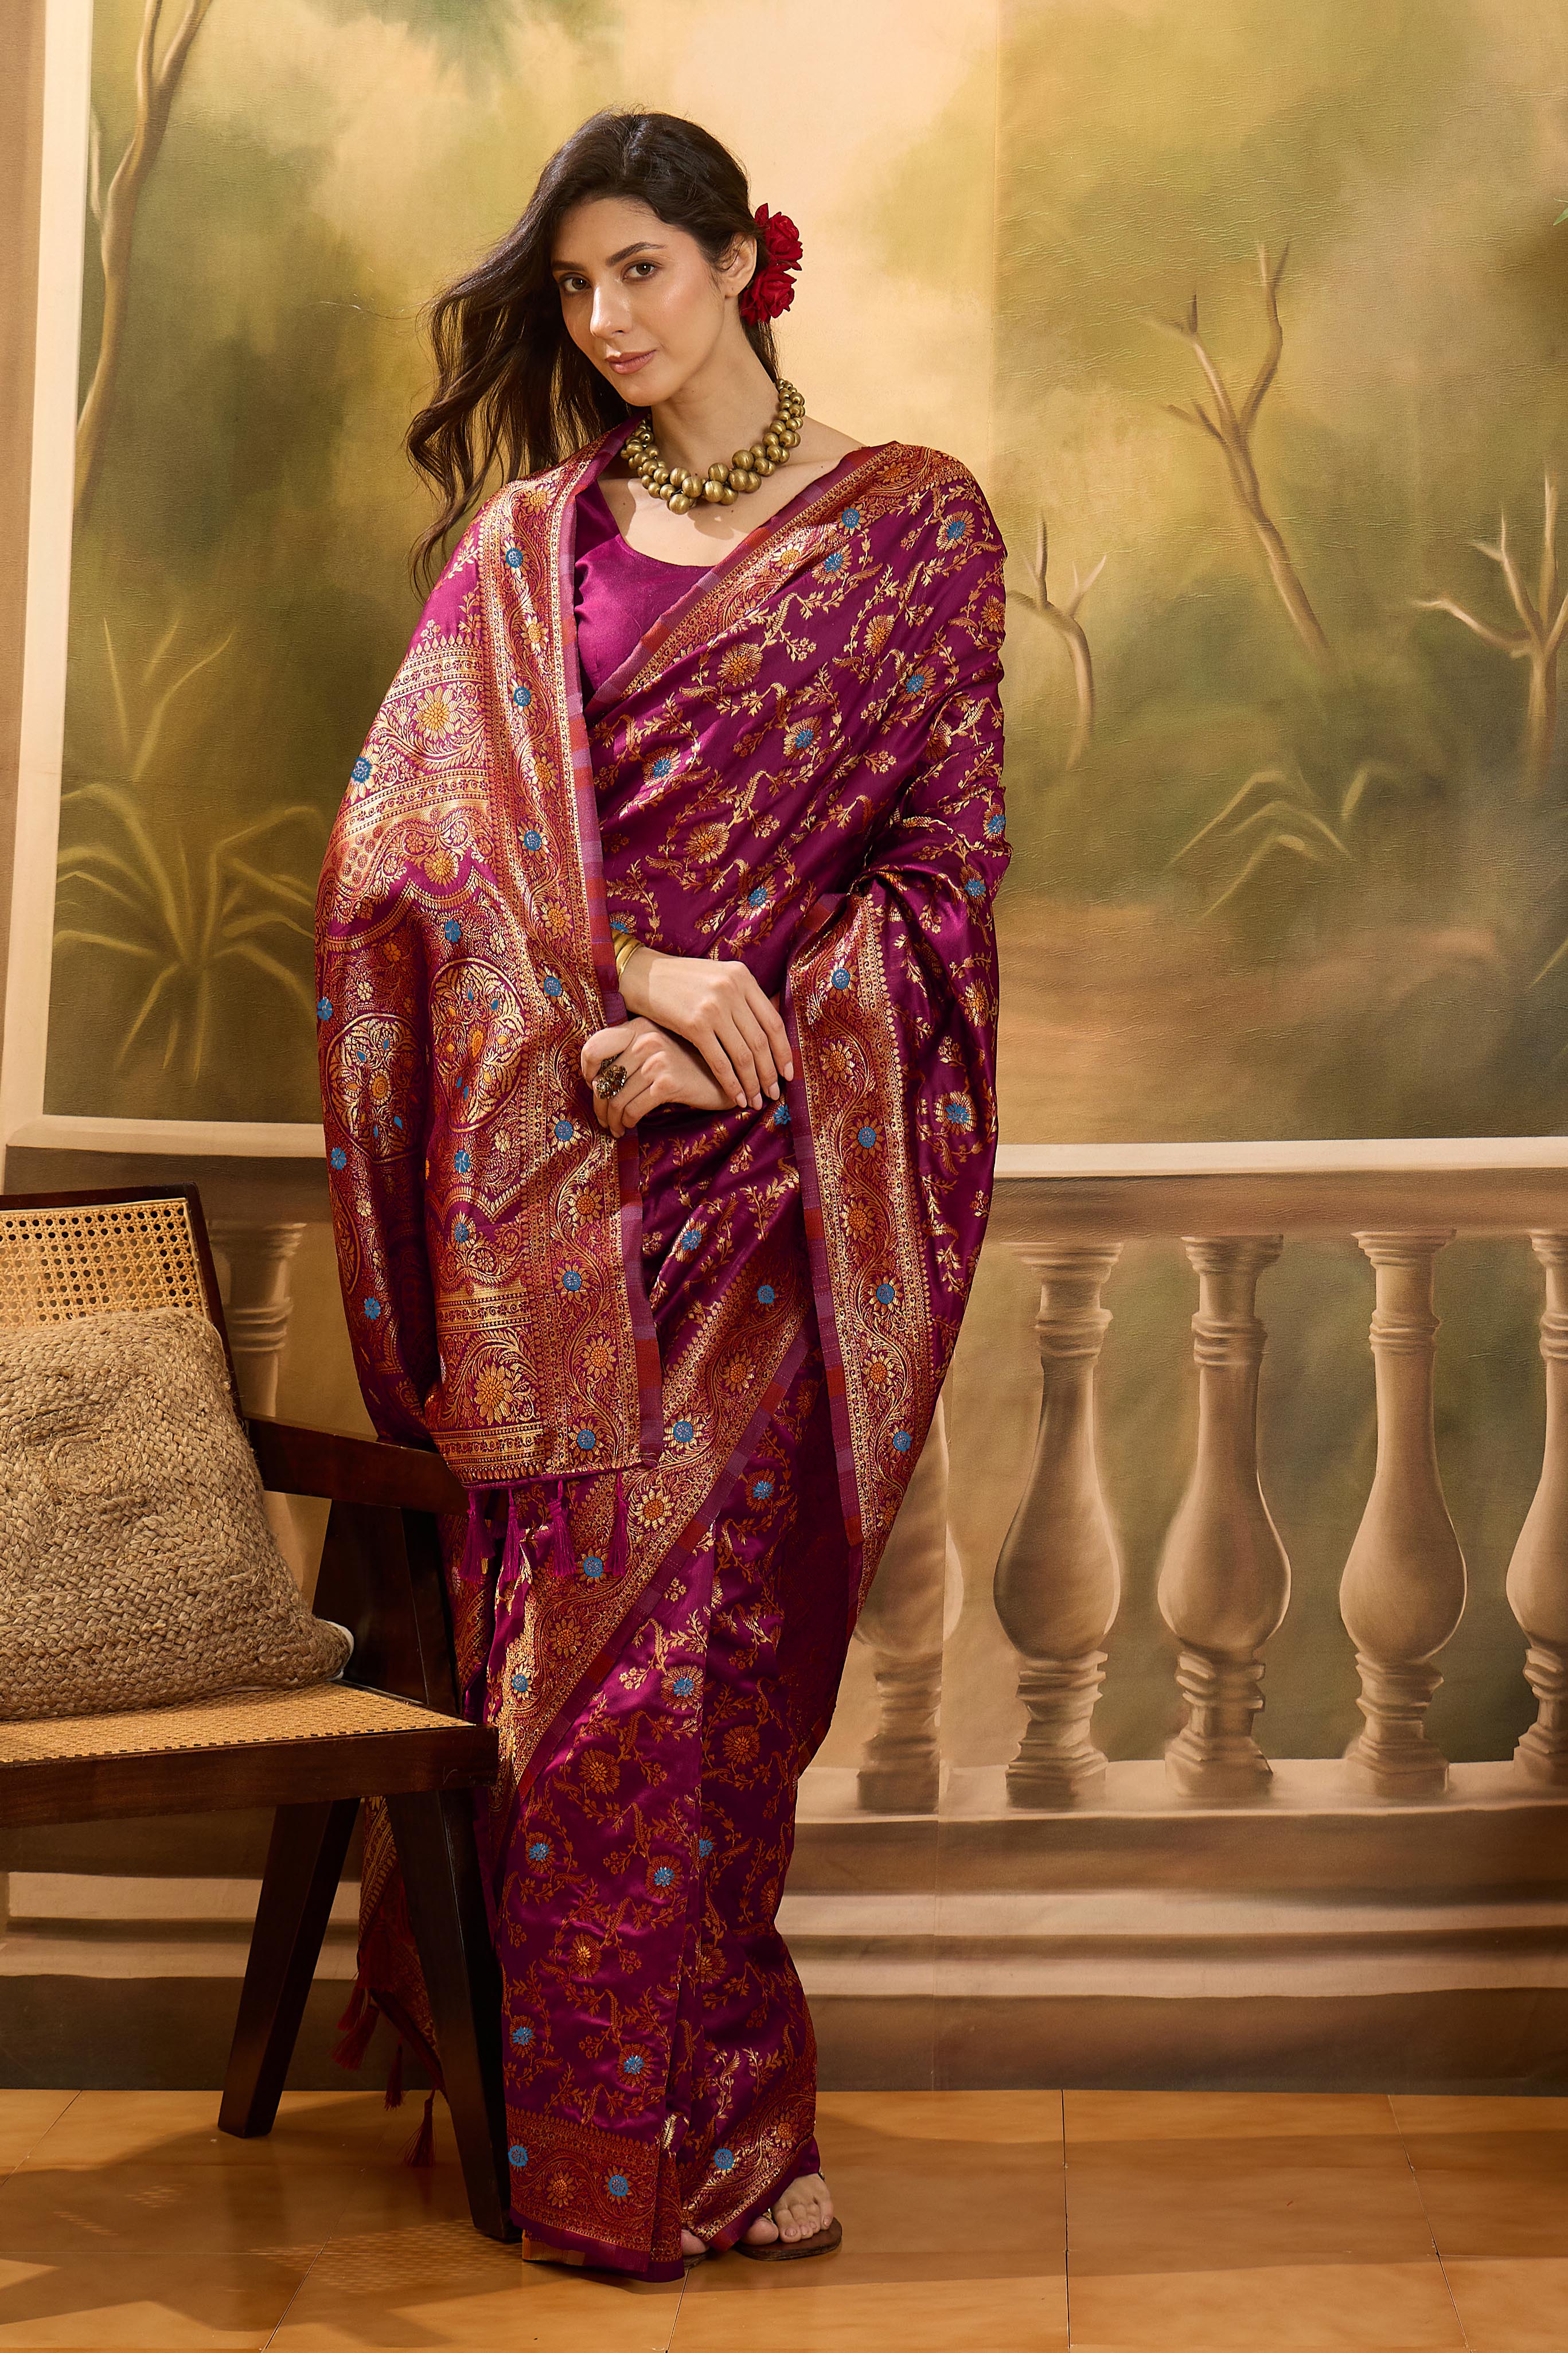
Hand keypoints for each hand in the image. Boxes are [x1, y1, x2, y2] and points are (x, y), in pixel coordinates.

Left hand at [579, 1016, 732, 1138]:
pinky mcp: (668, 1082)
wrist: (730, 1076)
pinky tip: (630, 1126)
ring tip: (616, 1128)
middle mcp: (646, 1038)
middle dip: (599, 1106)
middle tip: (604, 1119)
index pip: (594, 1046)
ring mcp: (657, 1059)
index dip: (587, 1071)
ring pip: (616, 1098)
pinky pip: (633, 1109)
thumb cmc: (689, 1065)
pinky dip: (627, 1122)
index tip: (594, 1087)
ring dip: (612, 1119)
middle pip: (603, 1079)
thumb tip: (596, 1083)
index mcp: (639, 1026)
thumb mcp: (658, 1050)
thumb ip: (630, 1054)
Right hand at [620, 946, 792, 1111]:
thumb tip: (772, 1027)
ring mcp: (714, 1007)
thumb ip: (743, 997)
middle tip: (774, 1093)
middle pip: (761, 1042)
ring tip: (756, 1100)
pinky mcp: (694, 1025)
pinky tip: (735, 1097)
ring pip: (743, 1055)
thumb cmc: (681, 981)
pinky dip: (731, 1083)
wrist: (642, 976)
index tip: (788, 1073)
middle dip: (770, 1073)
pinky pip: (720, 1062)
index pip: (774, 1021)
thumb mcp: (718, 978)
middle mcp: (732, 990)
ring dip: (752, 1083)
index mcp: (743, 977)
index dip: (784, 1051)